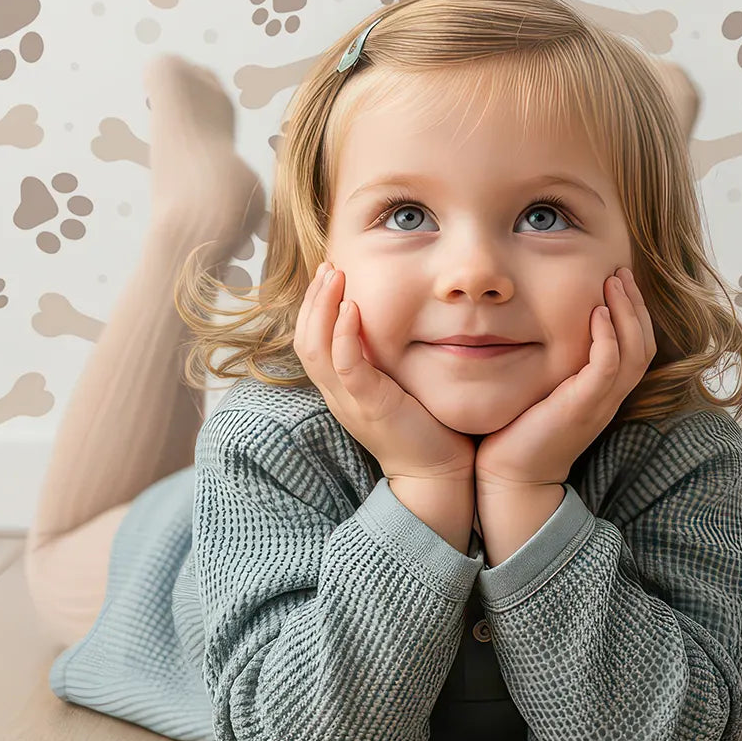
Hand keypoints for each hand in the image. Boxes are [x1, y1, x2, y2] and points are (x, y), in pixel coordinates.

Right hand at [294, 262, 476, 482]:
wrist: (437, 474)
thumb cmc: (426, 427)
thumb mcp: (398, 385)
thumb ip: (388, 359)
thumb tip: (399, 324)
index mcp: (341, 388)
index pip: (311, 340)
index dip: (314, 306)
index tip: (329, 274)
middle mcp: (337, 393)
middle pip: (304, 339)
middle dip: (313, 298)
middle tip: (328, 266)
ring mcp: (349, 400)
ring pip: (315, 348)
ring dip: (322, 307)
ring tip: (335, 276)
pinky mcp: (369, 406)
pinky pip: (345, 366)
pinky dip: (343, 335)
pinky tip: (352, 308)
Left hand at [474, 265, 656, 494]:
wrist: (511, 478)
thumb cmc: (519, 433)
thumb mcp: (544, 390)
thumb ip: (555, 364)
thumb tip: (540, 327)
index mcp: (604, 393)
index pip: (637, 347)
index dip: (634, 312)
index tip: (618, 281)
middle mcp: (609, 397)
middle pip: (644, 344)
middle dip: (635, 304)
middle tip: (621, 271)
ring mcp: (599, 403)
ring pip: (634, 351)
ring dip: (627, 312)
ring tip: (613, 281)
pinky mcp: (582, 407)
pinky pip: (608, 366)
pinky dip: (608, 337)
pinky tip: (597, 313)